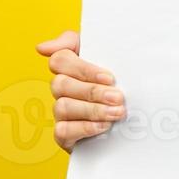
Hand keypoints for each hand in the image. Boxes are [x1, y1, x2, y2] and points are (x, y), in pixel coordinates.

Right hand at [35, 30, 123, 153]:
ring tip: (117, 113)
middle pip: (61, 84)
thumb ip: (78, 43)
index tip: (109, 77)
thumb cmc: (119, 83)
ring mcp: (61, 112)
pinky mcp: (64, 135)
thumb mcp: (109, 58)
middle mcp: (62, 89)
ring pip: (62, 106)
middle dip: (92, 91)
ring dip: (92, 110)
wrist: (136, 120)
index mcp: (70, 68)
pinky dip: (85, 127)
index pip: (59, 60)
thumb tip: (42, 48)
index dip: (83, 69)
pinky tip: (104, 126)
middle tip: (118, 98)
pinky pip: (62, 130)